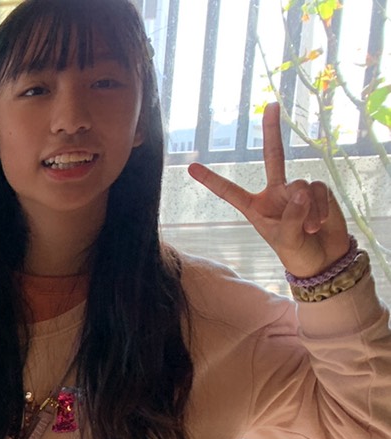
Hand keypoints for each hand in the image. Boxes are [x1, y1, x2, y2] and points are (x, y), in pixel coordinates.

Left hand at [188, 102, 351, 277]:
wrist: (323, 259)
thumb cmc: (297, 252)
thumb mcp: (286, 240)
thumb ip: (291, 217)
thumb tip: (302, 190)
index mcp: (254, 207)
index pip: (229, 191)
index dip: (211, 179)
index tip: (190, 166)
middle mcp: (274, 193)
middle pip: (271, 156)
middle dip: (272, 130)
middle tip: (271, 104)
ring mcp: (297, 189)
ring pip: (300, 186)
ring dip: (306, 210)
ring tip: (309, 229)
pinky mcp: (318, 191)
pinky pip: (318, 191)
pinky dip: (319, 208)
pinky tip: (319, 224)